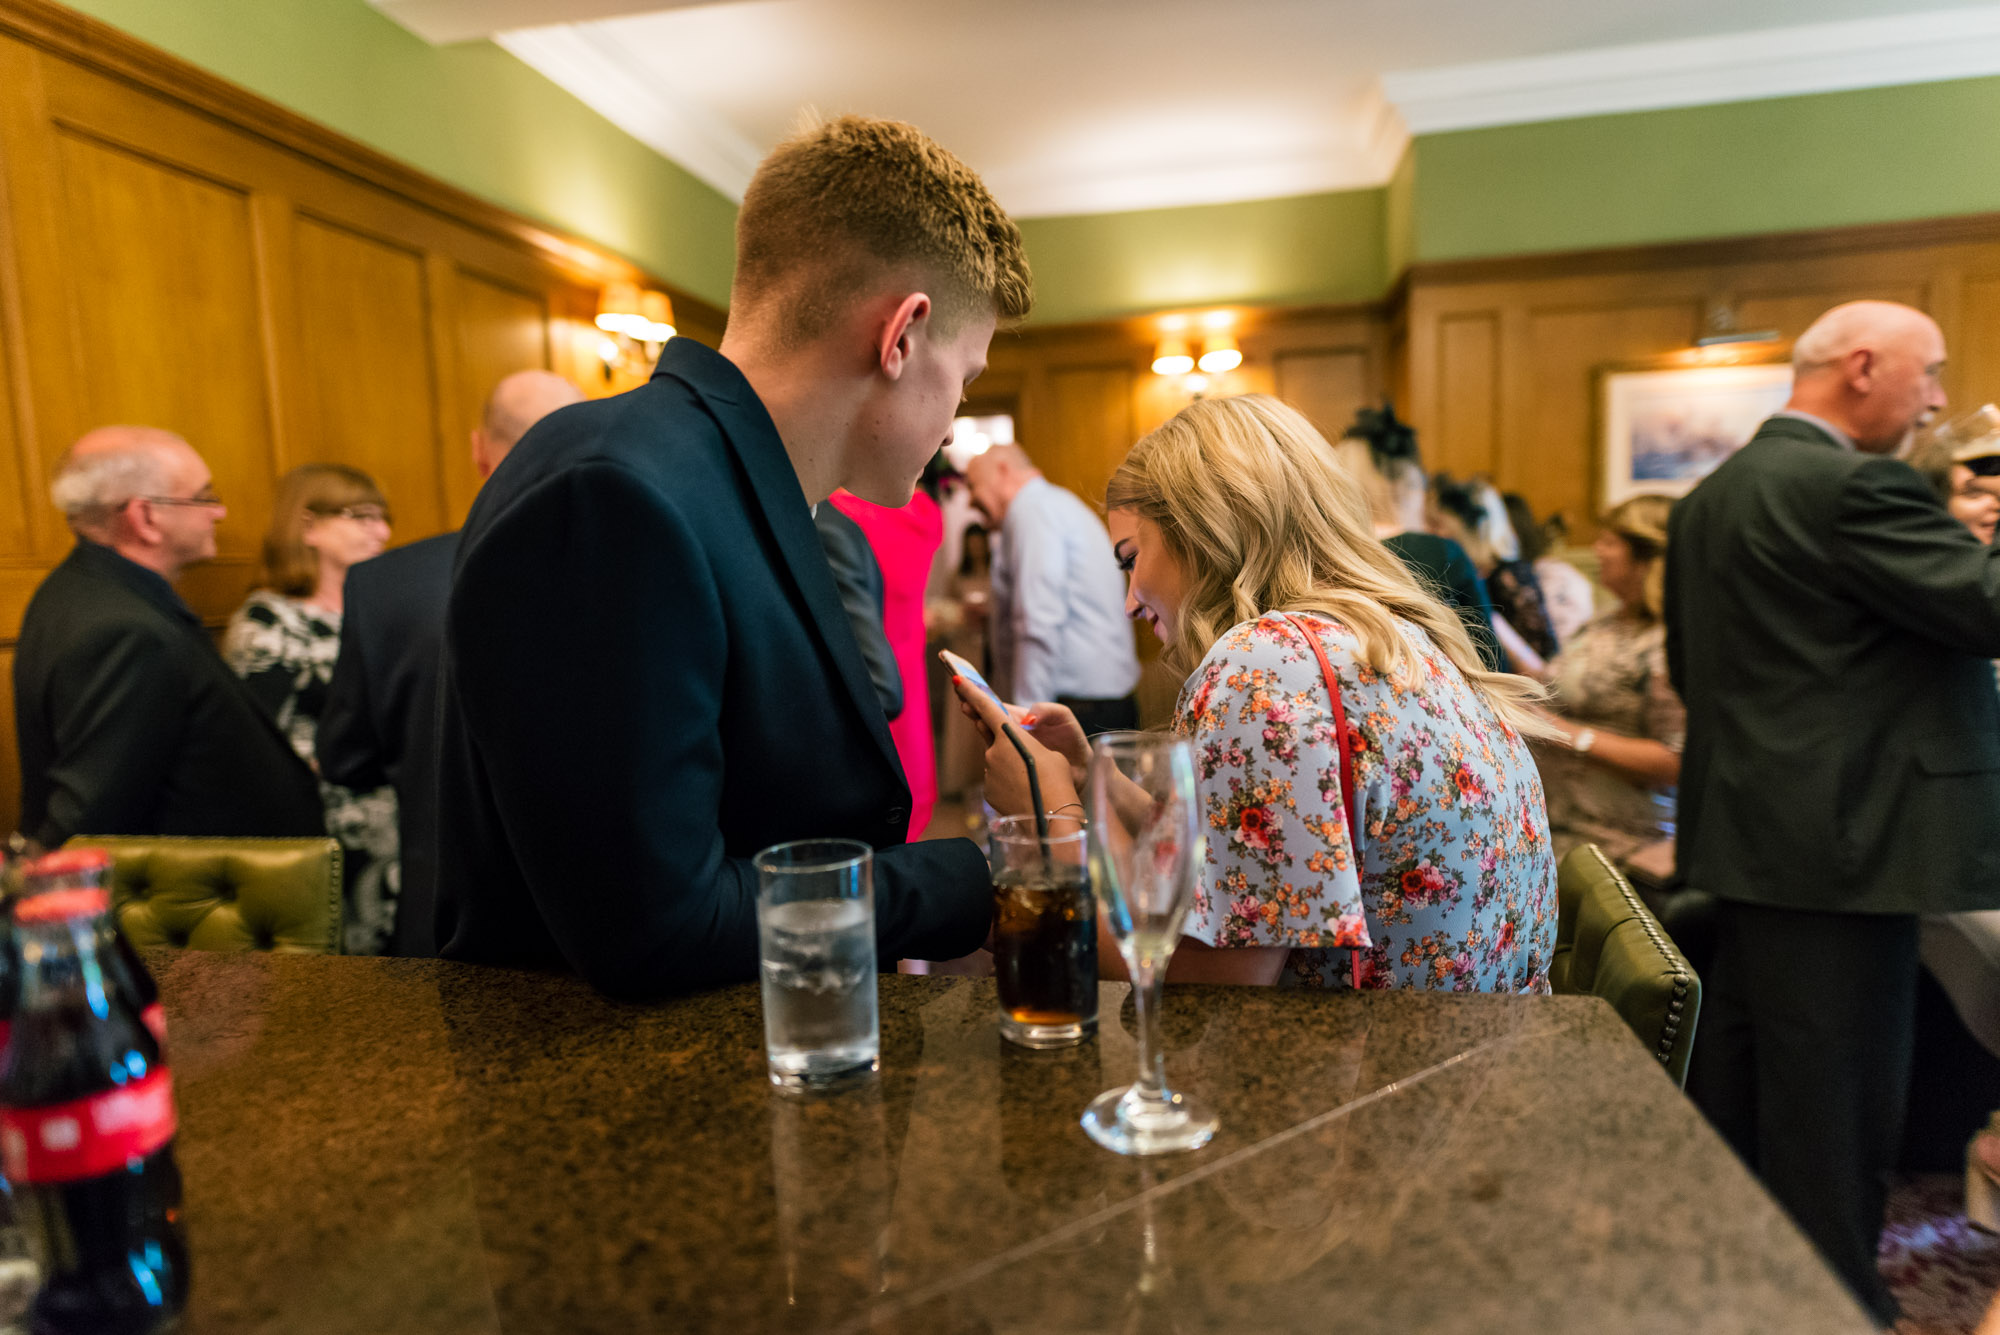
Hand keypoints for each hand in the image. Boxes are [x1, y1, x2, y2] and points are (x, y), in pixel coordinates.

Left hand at [950, 676, 1079, 817]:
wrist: (1052, 820)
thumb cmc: (1059, 781)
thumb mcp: (1050, 754)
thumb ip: (1027, 742)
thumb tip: (1013, 747)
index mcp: (1010, 736)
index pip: (986, 708)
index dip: (971, 692)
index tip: (957, 679)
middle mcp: (994, 752)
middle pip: (989, 733)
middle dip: (990, 726)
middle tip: (992, 721)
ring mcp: (989, 773)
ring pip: (996, 759)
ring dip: (1008, 761)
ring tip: (1032, 776)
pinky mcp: (989, 791)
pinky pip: (997, 778)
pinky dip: (1008, 780)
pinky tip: (1025, 790)